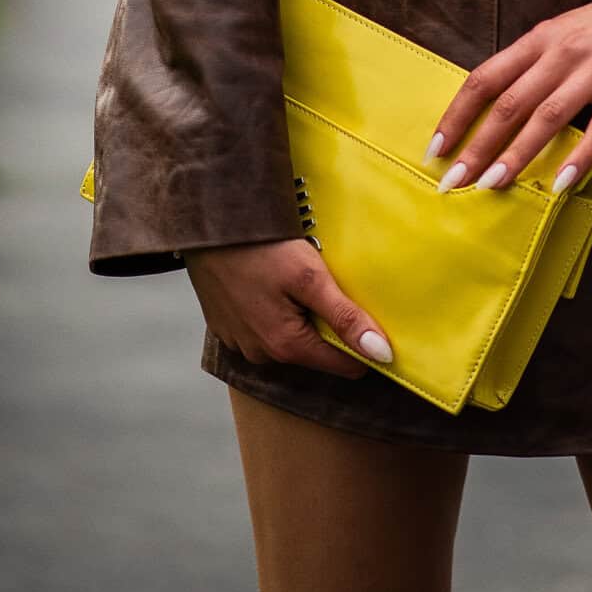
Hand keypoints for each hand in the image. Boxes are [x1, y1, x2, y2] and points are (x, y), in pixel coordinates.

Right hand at [182, 236, 392, 377]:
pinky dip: (275, 310)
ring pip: (290, 339)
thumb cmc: (261, 246)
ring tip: (298, 279)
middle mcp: (261, 355)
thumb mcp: (311, 277)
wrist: (208, 225)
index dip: (364, 343)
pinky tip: (273, 282)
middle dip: (329, 323)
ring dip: (300, 316)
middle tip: (328, 284)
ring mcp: (241, 343)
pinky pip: (264, 329)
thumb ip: (346, 317)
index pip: (345, 366)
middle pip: (316, 351)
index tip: (371, 313)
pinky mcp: (227, 327)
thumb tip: (382, 355)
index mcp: (286, 347)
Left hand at [423, 2, 591, 195]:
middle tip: (454, 182)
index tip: (437, 149)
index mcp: (539, 38)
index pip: (486, 78)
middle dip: (478, 146)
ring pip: (548, 117)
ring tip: (492, 185)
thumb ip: (530, 65)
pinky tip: (559, 184)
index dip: (457, 115)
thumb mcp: (560, 33)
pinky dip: (578, 158)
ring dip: (517, 155)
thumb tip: (490, 109)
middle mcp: (562, 52)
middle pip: (510, 103)